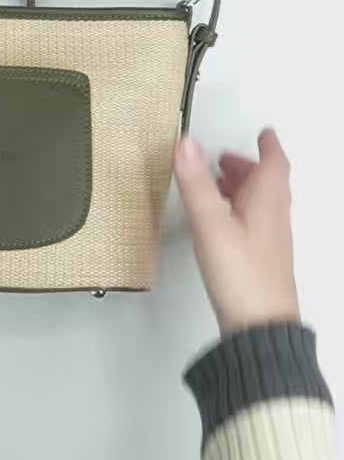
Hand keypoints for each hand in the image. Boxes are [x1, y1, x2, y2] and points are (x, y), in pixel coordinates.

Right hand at [174, 129, 299, 336]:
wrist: (259, 325)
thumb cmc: (242, 276)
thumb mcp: (210, 223)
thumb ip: (196, 182)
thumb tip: (185, 144)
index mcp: (267, 202)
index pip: (274, 164)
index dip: (268, 146)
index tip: (263, 133)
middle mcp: (274, 218)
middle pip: (267, 183)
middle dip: (248, 167)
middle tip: (228, 159)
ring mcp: (269, 239)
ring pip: (260, 204)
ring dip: (242, 189)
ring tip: (218, 186)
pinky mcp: (260, 258)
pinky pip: (253, 223)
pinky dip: (238, 211)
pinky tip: (221, 223)